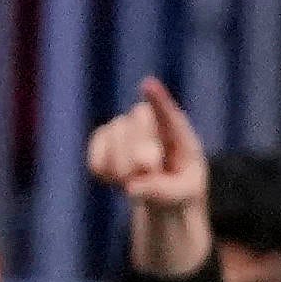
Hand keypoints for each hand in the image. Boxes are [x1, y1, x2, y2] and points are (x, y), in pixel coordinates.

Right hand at [86, 76, 209, 277]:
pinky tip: (117, 181)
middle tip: (150, 170)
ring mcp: (123, 129)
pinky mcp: (102, 143)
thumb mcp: (185, 195)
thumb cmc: (181, 190)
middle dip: (138, 150)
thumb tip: (133, 188)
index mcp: (176, 130)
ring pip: (113, 136)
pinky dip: (104, 174)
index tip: (147, 85)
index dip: (157, 99)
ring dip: (121, 167)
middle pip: (135, 121)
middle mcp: (148, 121)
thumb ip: (163, 192)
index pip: (166, 112)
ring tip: (134, 181)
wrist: (164, 196)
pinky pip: (95, 157)